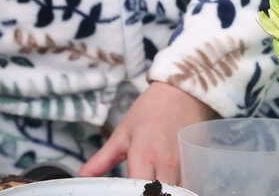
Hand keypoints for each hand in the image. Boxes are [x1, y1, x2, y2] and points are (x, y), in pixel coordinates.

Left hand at [79, 82, 218, 184]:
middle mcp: (166, 164)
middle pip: (159, 195)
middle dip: (150, 195)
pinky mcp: (196, 163)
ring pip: (176, 192)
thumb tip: (81, 176)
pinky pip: (187, 184)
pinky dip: (177, 188)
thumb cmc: (150, 111)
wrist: (181, 92)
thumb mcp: (122, 133)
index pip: (139, 191)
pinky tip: (167, 185)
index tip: (126, 193)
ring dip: (164, 192)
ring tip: (151, 188)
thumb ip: (102, 160)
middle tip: (138, 190)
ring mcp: (184, 165)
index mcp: (144, 156)